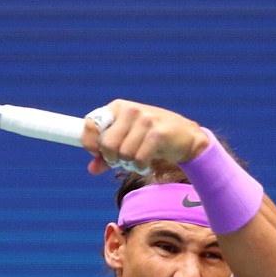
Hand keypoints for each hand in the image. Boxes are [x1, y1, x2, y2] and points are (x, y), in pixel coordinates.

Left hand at [81, 99, 209, 174]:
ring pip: (123, 154)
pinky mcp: (158, 133)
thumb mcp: (127, 142)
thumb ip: (107, 156)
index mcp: (118, 107)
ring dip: (129, 164)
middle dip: (112, 158)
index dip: (90, 142)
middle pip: (106, 144)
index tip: (96, 152)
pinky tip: (146, 163)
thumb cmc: (151, 139)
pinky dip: (140, 167)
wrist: (186, 137)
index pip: (91, 123)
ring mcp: (145, 119)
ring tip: (137, 160)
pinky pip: (139, 159)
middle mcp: (131, 110)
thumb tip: (92, 169)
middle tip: (122, 160)